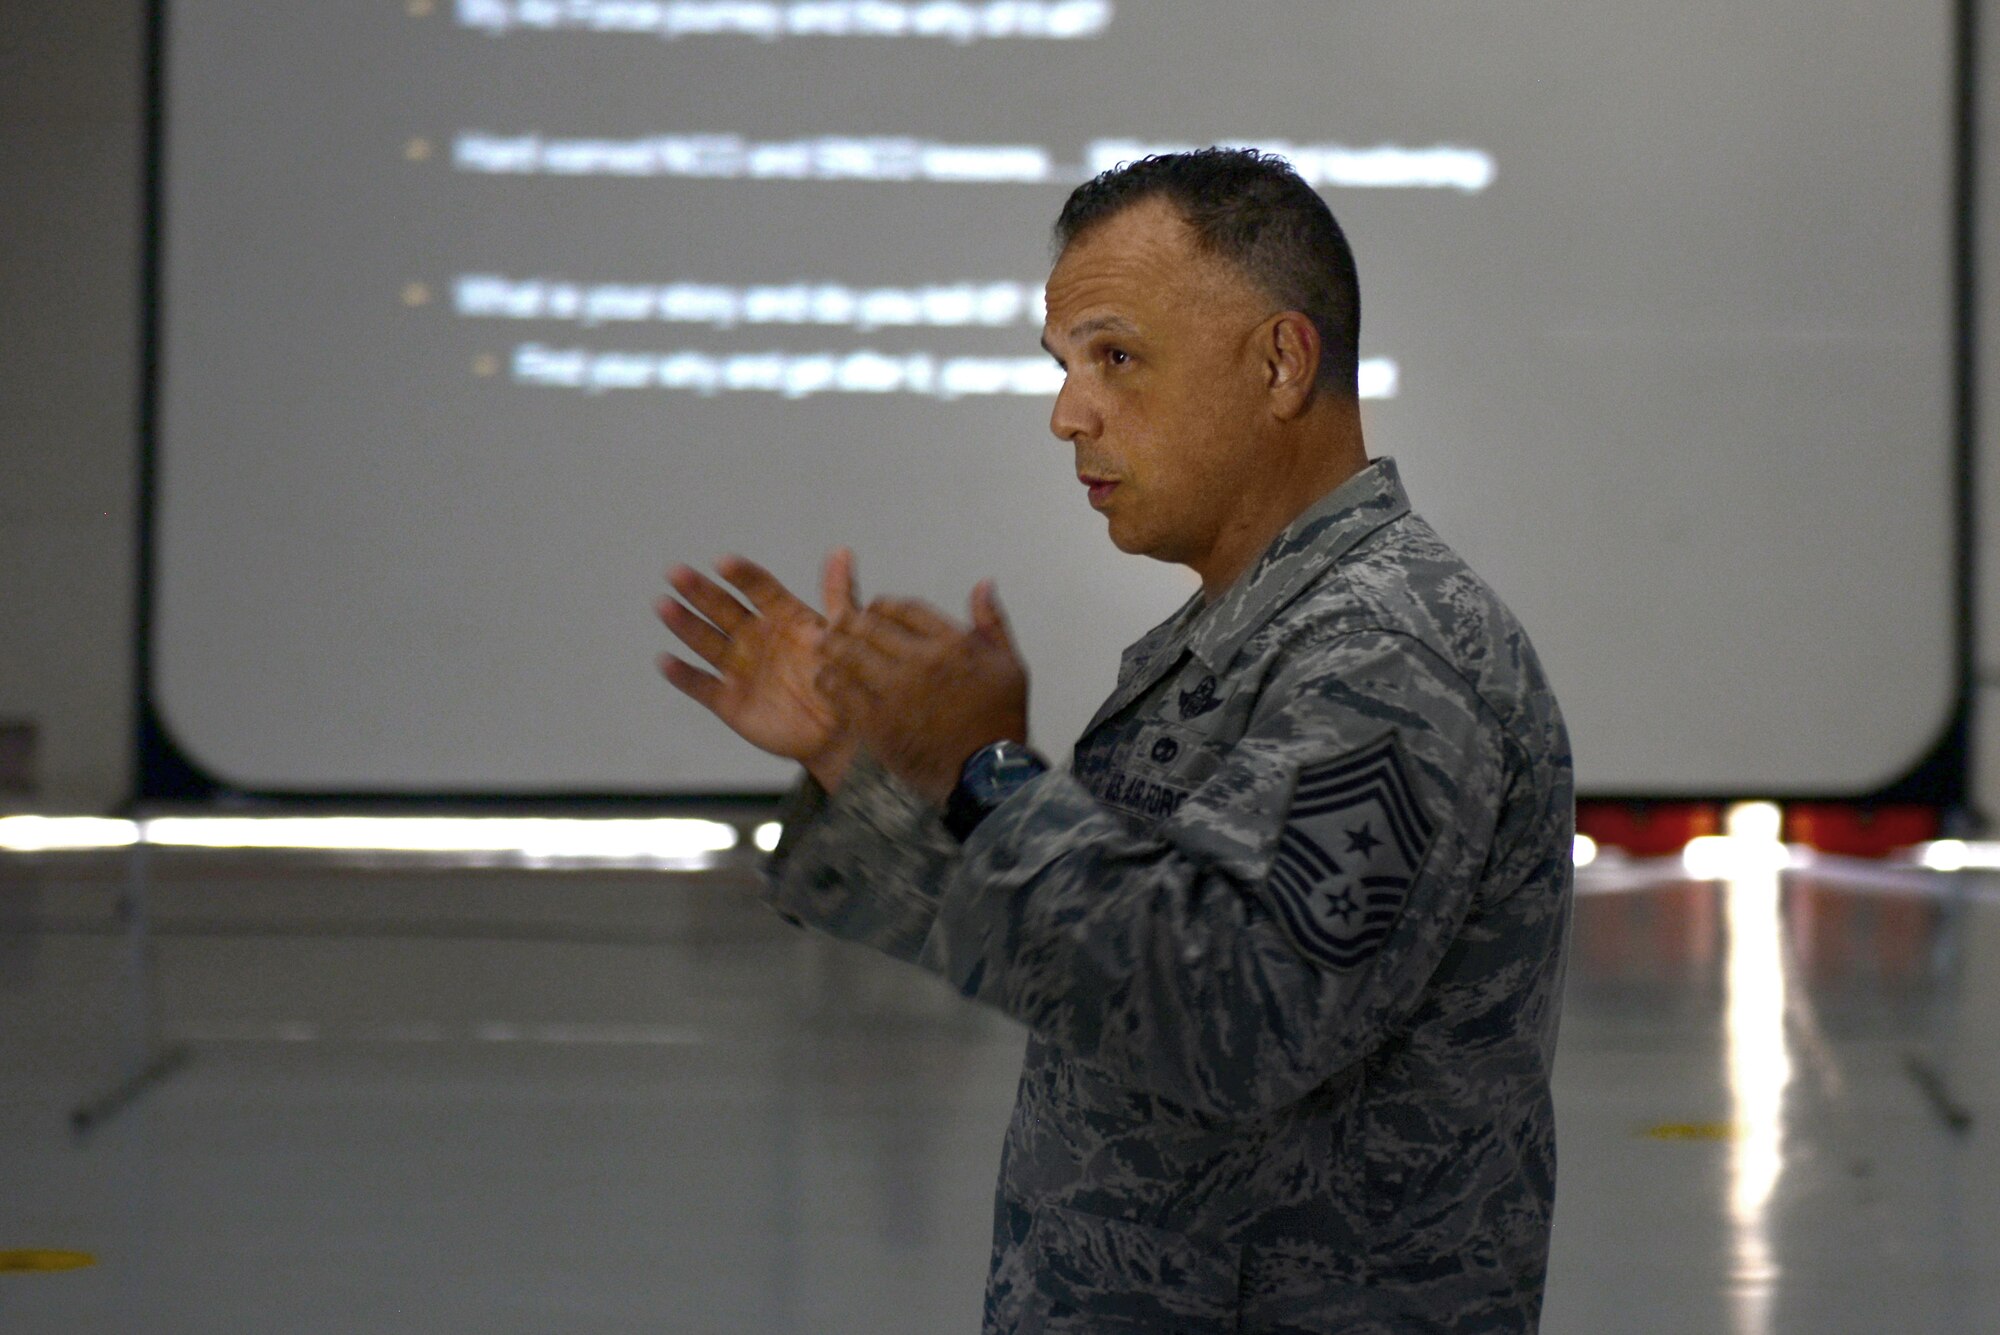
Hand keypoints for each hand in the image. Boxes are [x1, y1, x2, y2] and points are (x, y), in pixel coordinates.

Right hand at [657, 550, 859, 788]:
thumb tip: (841, 551)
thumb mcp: (845, 633)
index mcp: (782, 616)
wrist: (838, 732)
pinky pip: (701, 686)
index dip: (741, 575)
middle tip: (676, 573)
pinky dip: (683, 675)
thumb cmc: (843, 679)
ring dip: (684, 624)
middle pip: (723, 609)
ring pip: (706, 641)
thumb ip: (838, 593)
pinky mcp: (728, 701)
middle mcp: (755, 637)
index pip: (758, 588)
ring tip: (665, 605)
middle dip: (700, 591)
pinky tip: (666, 660)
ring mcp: (739, 668)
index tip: (723, 563)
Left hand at [818, 581, 1029, 804]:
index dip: (881, 606)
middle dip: (851, 621)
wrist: (988, 773)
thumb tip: (982, 583)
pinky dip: (829, 680)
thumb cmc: (1000, 720)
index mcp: (953, 643)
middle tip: (839, 623)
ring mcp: (897, 693)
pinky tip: (826, 679)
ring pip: (849, 654)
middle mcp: (922, 662)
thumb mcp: (1009, 665)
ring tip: (826, 645)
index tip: (873, 611)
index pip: (904, 608)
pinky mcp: (878, 722)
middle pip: (871, 626)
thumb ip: (991, 621)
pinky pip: (841, 692)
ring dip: (834, 646)